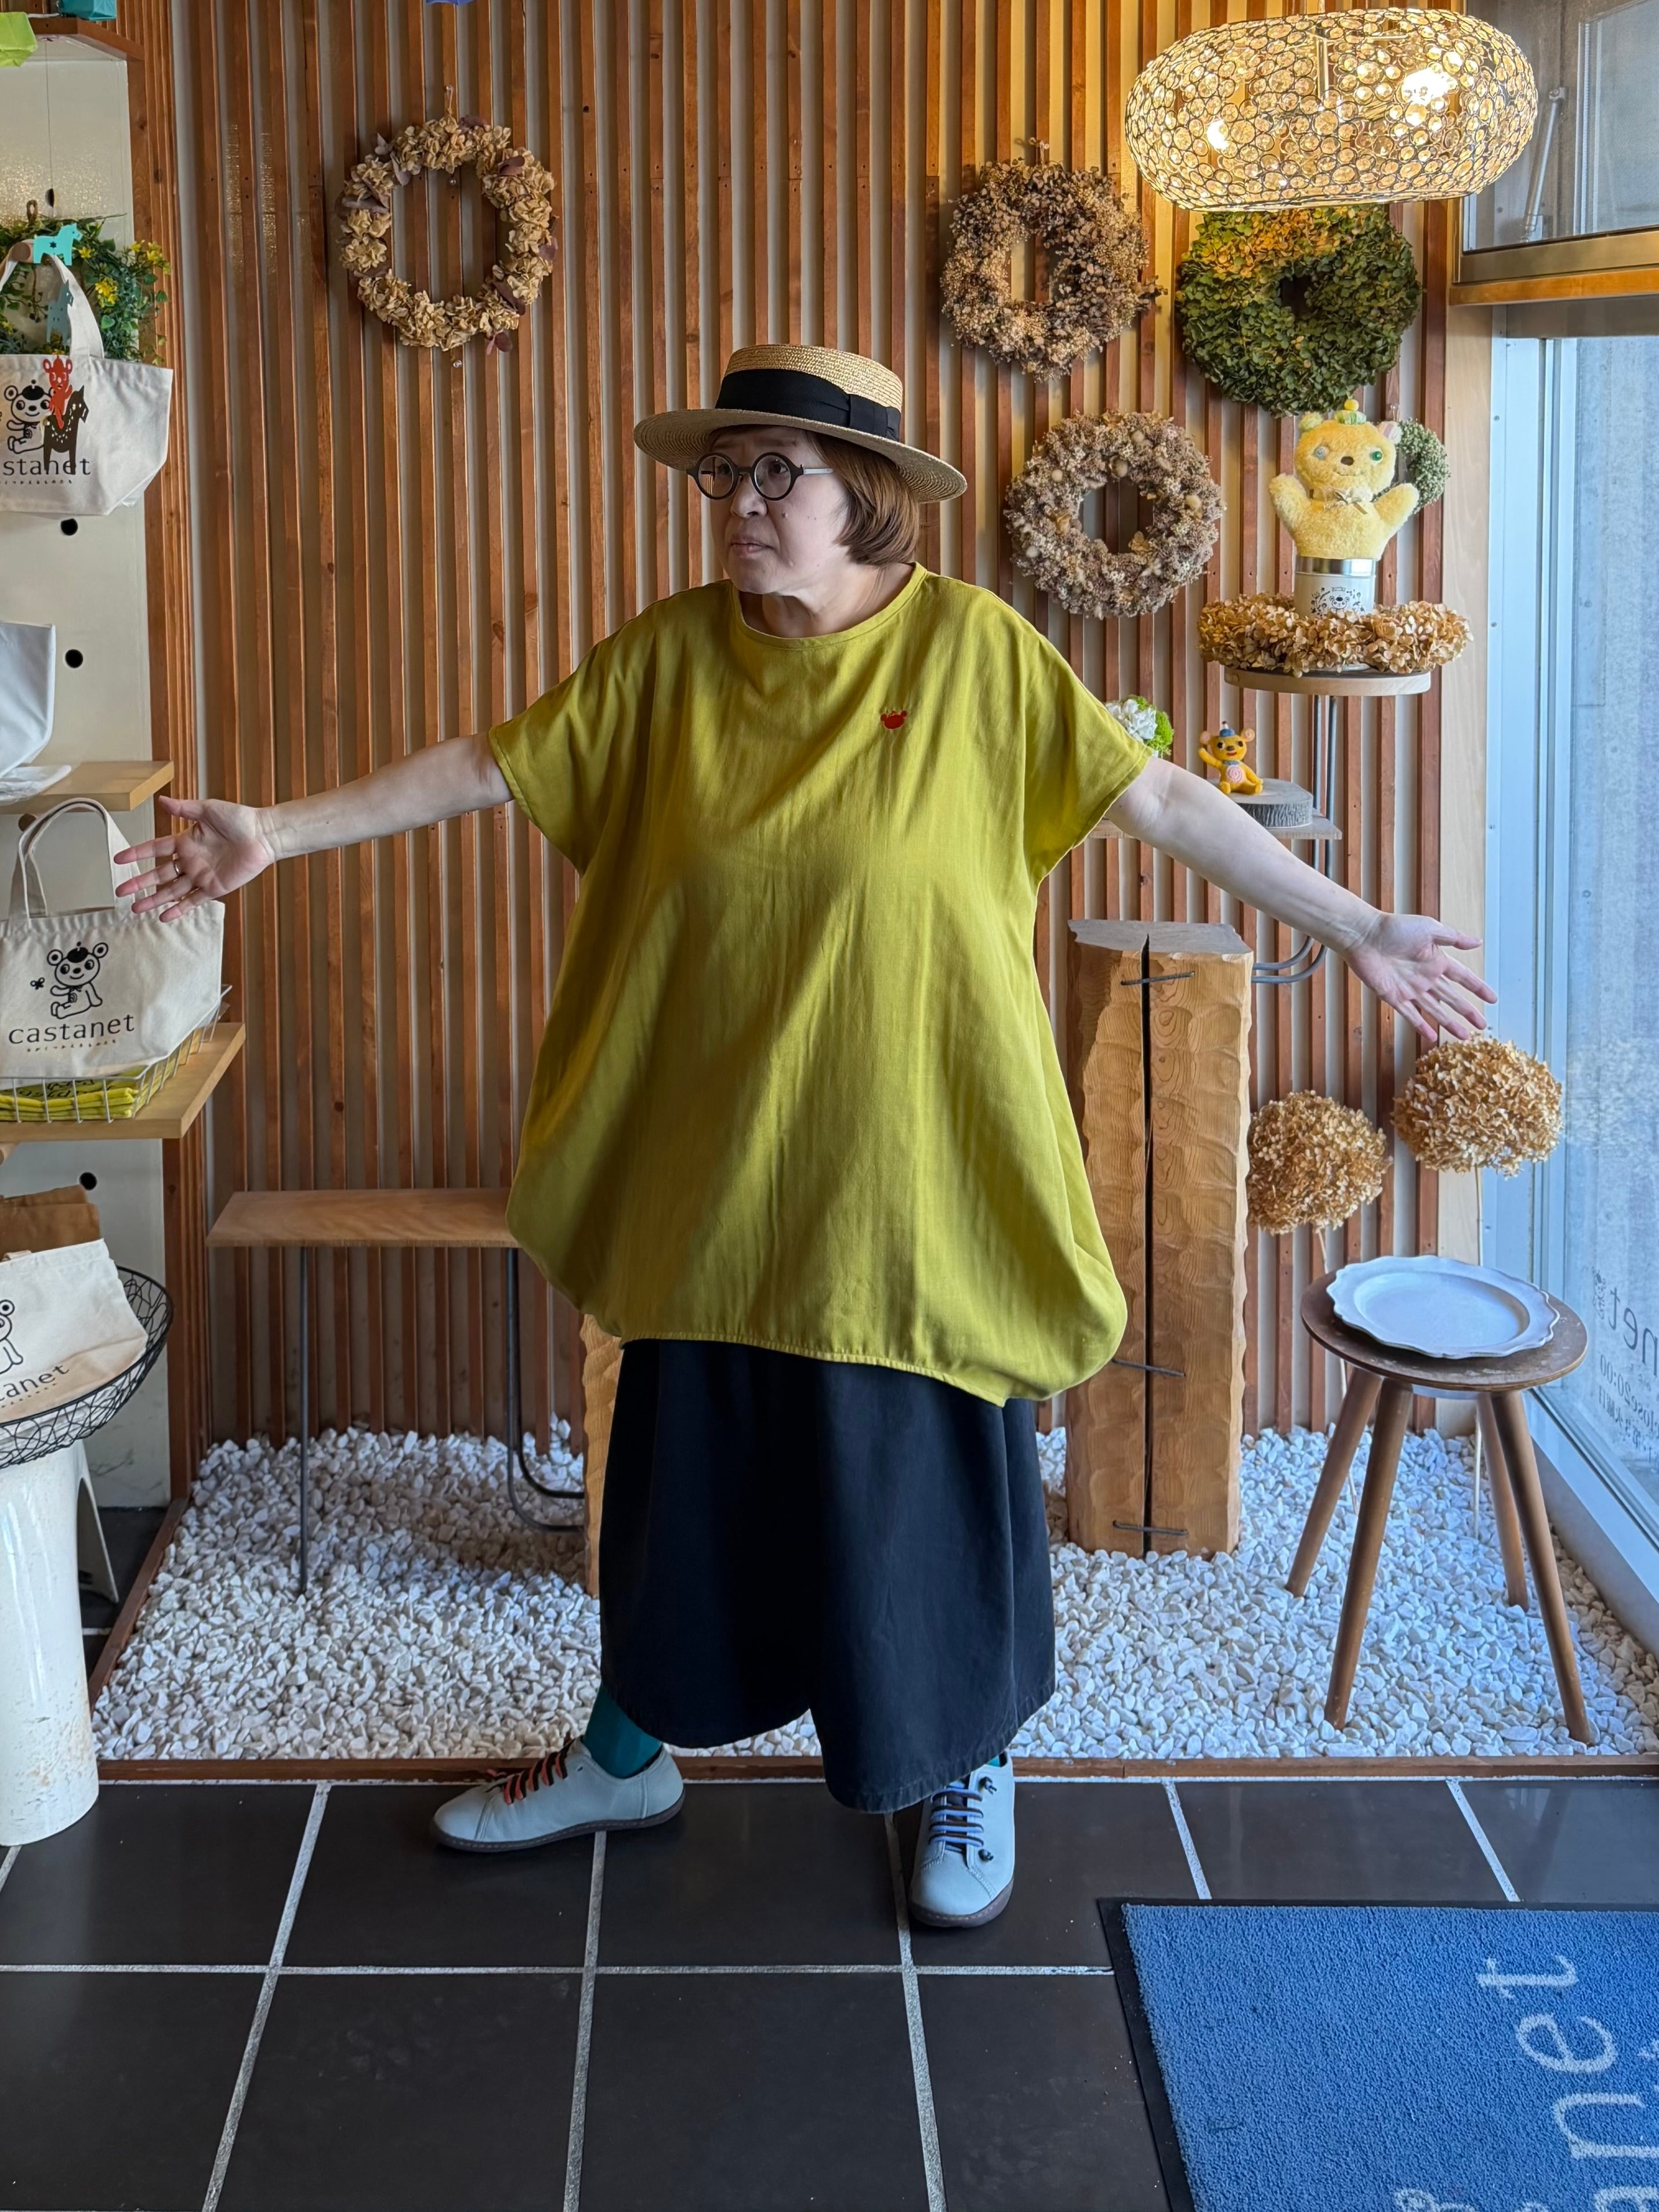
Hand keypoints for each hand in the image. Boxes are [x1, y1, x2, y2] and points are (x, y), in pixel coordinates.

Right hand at [113, 795, 276, 922]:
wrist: (263, 835)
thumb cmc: (239, 819)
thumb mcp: (208, 809)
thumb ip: (184, 808)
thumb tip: (161, 801)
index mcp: (186, 841)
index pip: (155, 849)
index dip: (137, 854)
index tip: (119, 859)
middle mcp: (191, 860)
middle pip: (159, 874)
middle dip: (139, 882)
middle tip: (120, 890)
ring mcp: (201, 875)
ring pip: (172, 890)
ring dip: (154, 899)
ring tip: (135, 908)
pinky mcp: (215, 887)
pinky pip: (193, 900)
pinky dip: (179, 909)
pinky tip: (163, 916)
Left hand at [1345, 911, 1496, 1044]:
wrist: (1364, 936)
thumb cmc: (1394, 928)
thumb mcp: (1430, 929)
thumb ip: (1454, 938)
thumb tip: (1478, 942)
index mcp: (1437, 961)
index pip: (1463, 978)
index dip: (1478, 988)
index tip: (1492, 999)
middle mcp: (1426, 977)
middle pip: (1452, 998)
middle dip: (1468, 1011)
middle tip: (1483, 1025)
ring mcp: (1410, 989)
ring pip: (1435, 1010)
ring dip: (1449, 1023)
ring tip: (1464, 1035)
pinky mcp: (1393, 997)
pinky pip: (1410, 1015)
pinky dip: (1421, 1026)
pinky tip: (1432, 1037)